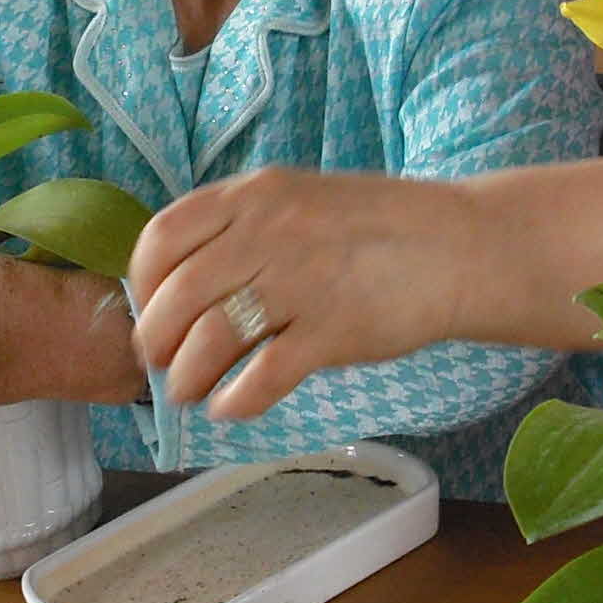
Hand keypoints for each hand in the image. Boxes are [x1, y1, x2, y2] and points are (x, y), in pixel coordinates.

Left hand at [127, 167, 480, 420]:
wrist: (459, 247)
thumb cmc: (377, 227)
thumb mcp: (300, 200)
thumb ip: (244, 227)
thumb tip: (183, 280)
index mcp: (255, 194)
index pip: (164, 235)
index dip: (143, 282)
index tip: (149, 309)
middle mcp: (269, 232)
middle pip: (179, 294)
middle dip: (157, 339)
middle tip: (160, 364)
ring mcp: (302, 282)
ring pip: (211, 339)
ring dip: (187, 377)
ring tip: (189, 393)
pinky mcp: (334, 332)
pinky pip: (262, 377)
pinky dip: (235, 400)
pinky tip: (231, 407)